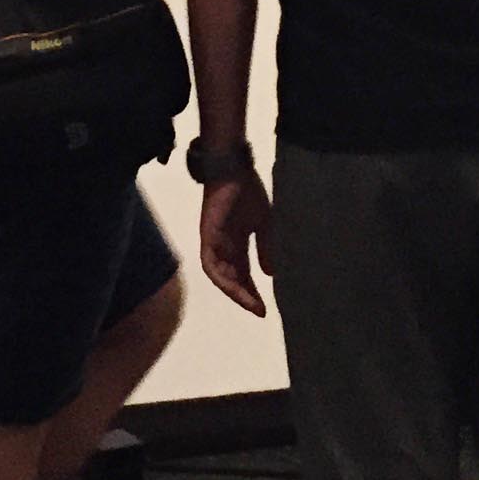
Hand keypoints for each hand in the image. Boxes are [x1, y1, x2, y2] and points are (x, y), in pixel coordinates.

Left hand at [199, 173, 277, 317]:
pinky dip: (222, 278)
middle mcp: (223, 247)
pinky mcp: (207, 237)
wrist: (233, 169)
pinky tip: (235, 287)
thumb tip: (271, 273)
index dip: (253, 290)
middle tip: (260, 310)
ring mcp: (214, 243)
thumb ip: (266, 247)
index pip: (244, 273)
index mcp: (237, 243)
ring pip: (221, 276)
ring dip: (234, 291)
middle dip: (245, 296)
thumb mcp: (263, 223)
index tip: (266, 307)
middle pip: (232, 279)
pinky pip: (211, 265)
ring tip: (250, 303)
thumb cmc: (247, 191)